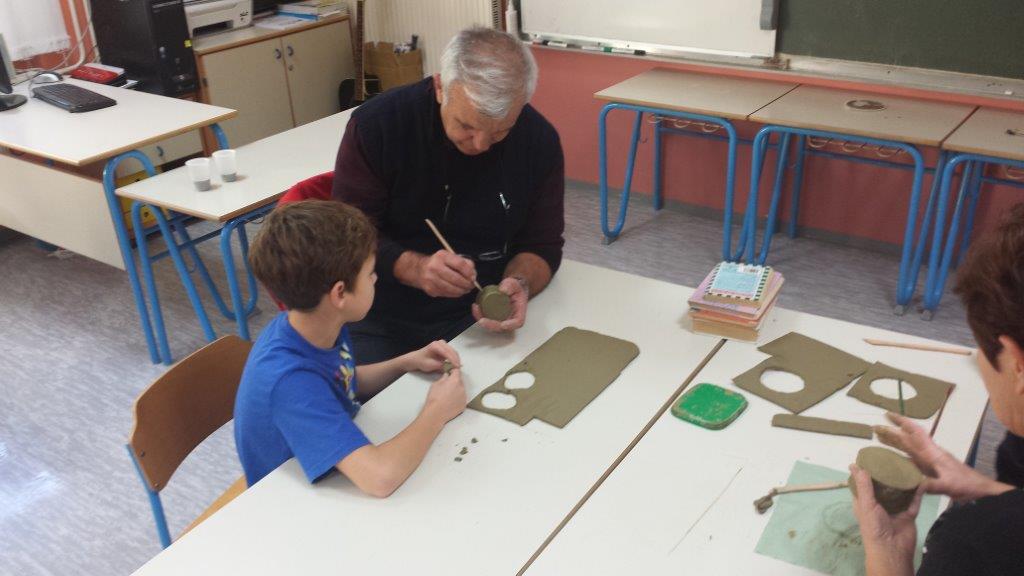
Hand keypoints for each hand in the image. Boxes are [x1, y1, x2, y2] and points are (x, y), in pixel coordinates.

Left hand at [404, 340, 460, 373]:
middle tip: (459, 368)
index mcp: (435, 345)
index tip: (457, 367)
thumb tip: (451, 368)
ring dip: (456, 359)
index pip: (447, 353)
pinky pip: (451, 352)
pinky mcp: (444, 347)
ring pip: (453, 351)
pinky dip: (454, 358)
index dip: (453, 360)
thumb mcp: (431, 365)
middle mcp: (440, 342)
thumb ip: (442, 366)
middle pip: (452, 351)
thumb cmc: (421, 362)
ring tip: (457, 367)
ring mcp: (442, 344)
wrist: (415, 359)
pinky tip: (455, 364)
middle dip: (456, 360)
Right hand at [417, 250, 476, 297]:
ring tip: (466, 289)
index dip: (469, 272)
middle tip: (471, 285)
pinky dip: (454, 294)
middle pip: (456, 278)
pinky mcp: (430, 289)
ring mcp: (431, 279)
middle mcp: (435, 267)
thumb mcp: (451, 257)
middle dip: (467, 284)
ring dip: (462, 291)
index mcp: (442, 256)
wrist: (419, 269)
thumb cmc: (439, 263)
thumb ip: (464, 262)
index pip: (460, 264)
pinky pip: (446, 294)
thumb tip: (473, 274)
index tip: (473, 277)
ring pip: (451, 289)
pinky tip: (457, 291)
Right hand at [424, 368, 465, 423]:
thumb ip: (443, 378)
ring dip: (457, 390)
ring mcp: (464, 397)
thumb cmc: (434, 399)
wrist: (436, 413)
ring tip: (448, 395)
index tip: (451, 372)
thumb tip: (446, 376)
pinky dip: (458, 399)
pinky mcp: (464, 405)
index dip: (453, 371)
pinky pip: (462, 399)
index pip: (457, 371)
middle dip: (455, 381)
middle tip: (447, 386)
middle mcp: (462, 388)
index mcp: (455, 380)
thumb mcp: (435, 384)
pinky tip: (450, 402)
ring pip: (461, 390)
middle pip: (460, 381)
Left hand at [472, 276, 527, 331]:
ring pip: (492, 326)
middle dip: (490, 325)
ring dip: (482, 319)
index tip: (503, 324)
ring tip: (476, 309)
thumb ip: (510, 285)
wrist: (510, 288)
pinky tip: (475, 307)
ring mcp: (501, 319)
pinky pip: (486, 320)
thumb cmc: (514, 288)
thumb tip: (503, 290)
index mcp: (519, 312)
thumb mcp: (514, 284)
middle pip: (502, 328)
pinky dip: (479, 315)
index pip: (517, 322)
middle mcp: (510, 318)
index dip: (510, 325)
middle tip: (482, 320)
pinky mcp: (493, 318)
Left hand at [849, 463, 921, 575]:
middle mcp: (880, 502)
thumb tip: (855, 465)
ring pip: (900, 490)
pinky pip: (914, 499)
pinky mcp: (909, 512)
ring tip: (909, 464)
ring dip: (904, 480)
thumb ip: (863, 486)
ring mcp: (895, 507)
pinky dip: (918, 490)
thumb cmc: (874, 527)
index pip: (864, 482)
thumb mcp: (866, 505)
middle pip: (884, 484)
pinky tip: (922, 479)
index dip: (866, 470)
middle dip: (888, 473)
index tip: (872, 456)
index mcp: (865, 501)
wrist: (893, 550)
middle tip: (895, 457)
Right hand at [874, 412, 1011, 500]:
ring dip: (895, 441)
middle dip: (893, 430)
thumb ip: (931, 485)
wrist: (980, 489)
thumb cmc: (966, 484)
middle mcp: (929, 454)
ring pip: (910, 447)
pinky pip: (912, 458)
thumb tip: (911, 484)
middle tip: (875, 427)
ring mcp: (930, 461)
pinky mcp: (932, 469)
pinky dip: (901, 455)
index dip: (901, 423)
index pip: (915, 433)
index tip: (887, 415)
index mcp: (932, 453)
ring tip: (880, 439)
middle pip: (909, 437)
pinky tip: (894, 460)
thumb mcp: (949, 485)